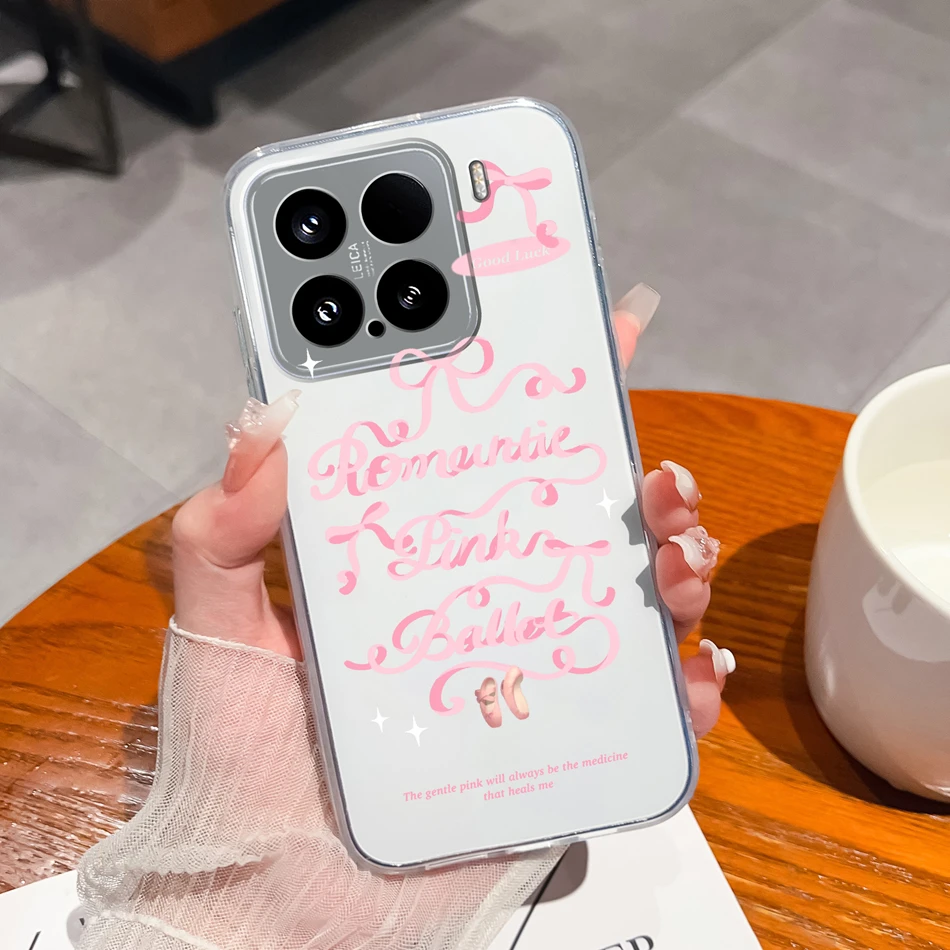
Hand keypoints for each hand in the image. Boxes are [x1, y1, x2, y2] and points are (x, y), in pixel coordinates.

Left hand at [173, 283, 731, 735]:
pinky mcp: (558, 754)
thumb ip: (222, 532)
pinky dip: (682, 690)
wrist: (273, 899)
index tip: (597, 335)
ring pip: (632, 604)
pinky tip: (688, 673)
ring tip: (676, 564)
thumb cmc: (242, 764)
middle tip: (654, 476)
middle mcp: (482, 605)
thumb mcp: (219, 631)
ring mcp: (527, 675)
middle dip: (639, 486)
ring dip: (678, 569)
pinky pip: (642, 716)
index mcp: (416, 561)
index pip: (487, 459)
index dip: (545, 393)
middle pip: (584, 524)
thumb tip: (261, 424)